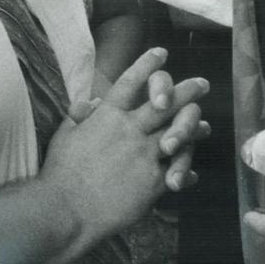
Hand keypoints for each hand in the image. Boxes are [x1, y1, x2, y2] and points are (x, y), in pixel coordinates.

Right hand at [41, 49, 210, 242]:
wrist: (68, 211)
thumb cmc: (60, 174)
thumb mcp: (65, 136)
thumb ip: (81, 117)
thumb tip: (91, 102)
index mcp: (107, 116)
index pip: (130, 82)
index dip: (147, 65)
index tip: (161, 52)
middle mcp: (130, 130)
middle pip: (166, 103)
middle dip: (187, 91)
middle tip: (202, 84)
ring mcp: (145, 154)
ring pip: (179, 134)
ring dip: (194, 128)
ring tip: (205, 127)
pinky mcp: (154, 181)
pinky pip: (176, 170)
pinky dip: (184, 171)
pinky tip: (190, 174)